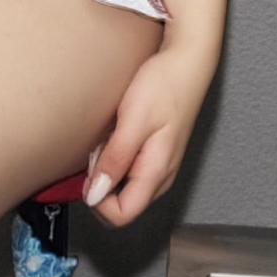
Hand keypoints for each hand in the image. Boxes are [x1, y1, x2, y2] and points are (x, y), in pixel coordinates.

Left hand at [81, 45, 213, 226]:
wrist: (187, 61)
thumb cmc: (164, 87)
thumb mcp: (132, 122)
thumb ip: (114, 161)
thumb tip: (94, 196)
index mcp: (155, 174)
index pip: (121, 215)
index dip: (97, 202)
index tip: (89, 173)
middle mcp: (160, 176)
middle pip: (121, 203)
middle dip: (101, 181)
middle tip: (100, 147)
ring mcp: (159, 164)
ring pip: (123, 184)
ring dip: (107, 165)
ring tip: (110, 134)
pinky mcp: (155, 151)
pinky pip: (128, 166)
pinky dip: (115, 154)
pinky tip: (117, 131)